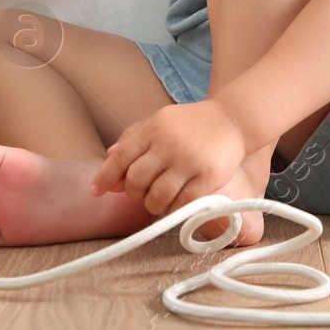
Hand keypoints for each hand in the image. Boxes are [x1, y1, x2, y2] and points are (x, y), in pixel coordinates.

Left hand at [88, 100, 249, 216]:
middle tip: (141, 193)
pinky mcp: (208, 176)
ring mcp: (189, 160)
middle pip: (136, 180)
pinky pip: (182, 203)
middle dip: (133, 193)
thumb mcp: (161, 120)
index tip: (95, 191)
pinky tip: (175, 206)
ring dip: (152, 205)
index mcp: (154, 128)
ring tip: (158, 201)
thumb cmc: (193, 124)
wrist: (234, 119)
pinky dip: (174, 209)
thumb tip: (108, 157)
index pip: (121, 157)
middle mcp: (169, 143)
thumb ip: (135, 137)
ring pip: (157, 196)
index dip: (105, 176)